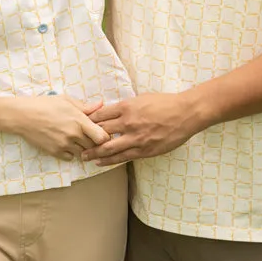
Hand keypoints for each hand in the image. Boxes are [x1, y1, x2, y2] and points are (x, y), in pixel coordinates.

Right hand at [17, 95, 109, 160]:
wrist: (23, 116)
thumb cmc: (44, 104)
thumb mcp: (66, 100)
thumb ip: (85, 106)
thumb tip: (101, 104)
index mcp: (79, 120)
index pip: (102, 136)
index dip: (104, 136)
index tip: (101, 132)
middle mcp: (74, 134)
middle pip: (94, 146)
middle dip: (94, 142)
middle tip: (90, 136)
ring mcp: (64, 145)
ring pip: (83, 153)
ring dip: (83, 148)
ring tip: (77, 139)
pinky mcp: (55, 152)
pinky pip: (71, 158)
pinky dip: (71, 153)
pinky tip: (67, 144)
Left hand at [82, 93, 197, 165]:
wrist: (185, 113)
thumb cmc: (165, 103)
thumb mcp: (142, 98)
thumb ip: (126, 106)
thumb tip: (111, 112)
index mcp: (127, 107)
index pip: (100, 115)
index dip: (87, 121)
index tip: (79, 125)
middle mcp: (128, 123)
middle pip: (100, 132)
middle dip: (86, 138)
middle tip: (76, 143)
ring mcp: (136, 138)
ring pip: (109, 148)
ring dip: (94, 153)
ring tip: (84, 157)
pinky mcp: (144, 150)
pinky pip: (123, 157)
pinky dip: (110, 160)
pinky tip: (101, 162)